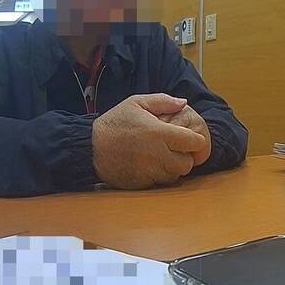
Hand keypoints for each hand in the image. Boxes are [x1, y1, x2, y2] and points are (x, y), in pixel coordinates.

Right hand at [92, 94, 207, 188]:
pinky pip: (160, 183)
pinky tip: (150, 165)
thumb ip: (163, 101)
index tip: (188, 138)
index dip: (195, 141)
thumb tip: (184, 102)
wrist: (89, 147)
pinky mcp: (142, 183)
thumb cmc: (114, 123)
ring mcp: (151, 171)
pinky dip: (159, 176)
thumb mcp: (136, 103)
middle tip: (174, 149)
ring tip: (161, 157)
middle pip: (187, 163)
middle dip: (185, 157)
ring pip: (175, 175)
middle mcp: (159, 154)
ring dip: (172, 167)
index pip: (195, 143)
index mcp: (160, 133)